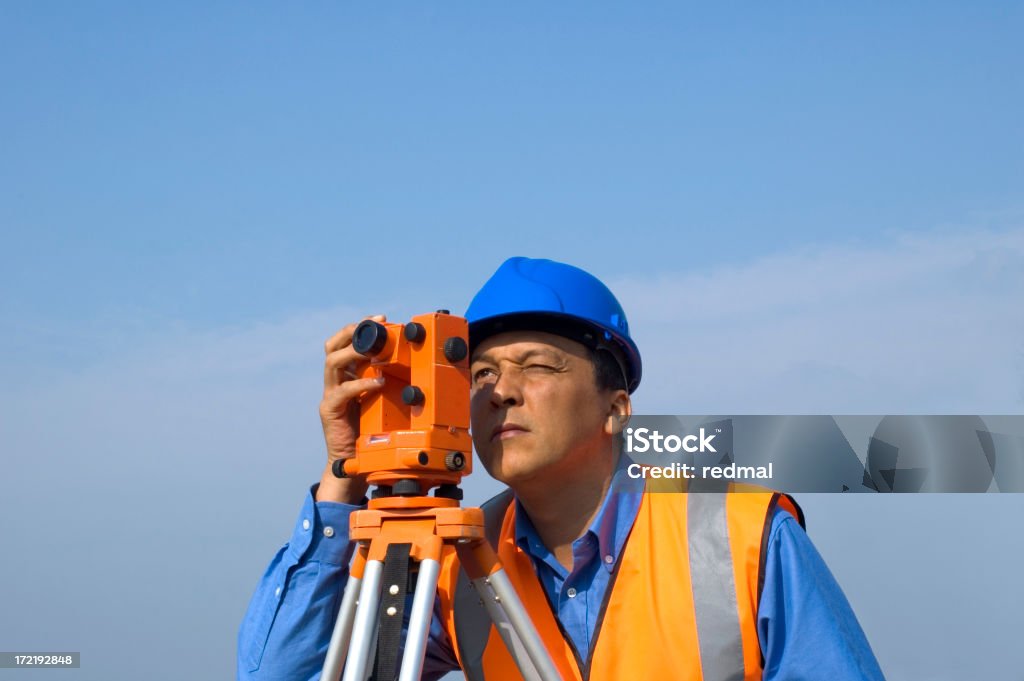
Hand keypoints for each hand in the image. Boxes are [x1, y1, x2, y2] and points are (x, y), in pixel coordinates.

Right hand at [316, 315, 386, 503]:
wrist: (354, 462)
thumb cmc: (372, 432)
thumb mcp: (385, 400)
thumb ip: (392, 383)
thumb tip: (419, 366)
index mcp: (348, 376)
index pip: (346, 344)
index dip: (360, 328)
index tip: (381, 319)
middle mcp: (336, 382)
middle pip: (332, 347)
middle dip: (351, 331)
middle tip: (372, 325)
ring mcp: (330, 395)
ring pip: (332, 363)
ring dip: (354, 353)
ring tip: (373, 351)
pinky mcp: (330, 411)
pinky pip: (342, 392)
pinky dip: (361, 384)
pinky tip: (378, 382)